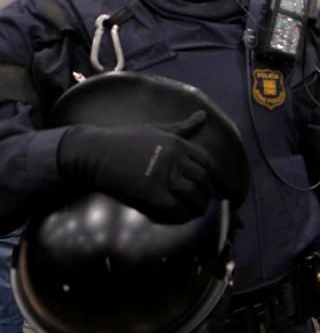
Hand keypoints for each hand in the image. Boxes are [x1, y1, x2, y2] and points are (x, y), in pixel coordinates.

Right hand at [57, 112, 214, 223]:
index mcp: (178, 143)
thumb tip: (204, 115)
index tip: (207, 184)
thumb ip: (182, 127)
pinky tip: (179, 217)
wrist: (93, 153)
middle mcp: (175, 159)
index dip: (211, 176)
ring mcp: (164, 177)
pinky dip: (182, 216)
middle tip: (202, 201)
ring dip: (197, 207)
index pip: (207, 162)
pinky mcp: (152, 195)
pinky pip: (176, 209)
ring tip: (195, 212)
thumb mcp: (156, 129)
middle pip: (203, 180)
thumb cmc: (124, 140)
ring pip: (193, 196)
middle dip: (206, 193)